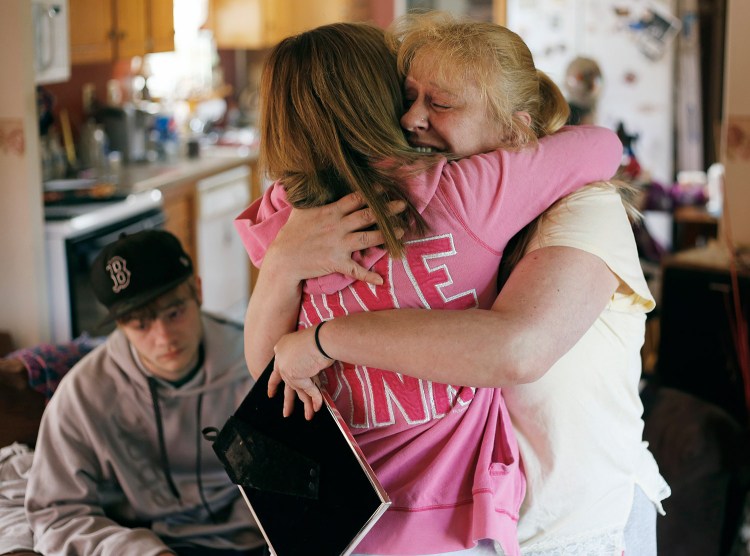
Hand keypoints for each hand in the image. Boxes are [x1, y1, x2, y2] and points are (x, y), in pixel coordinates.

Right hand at [266, 192, 404, 284]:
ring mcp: (338, 245)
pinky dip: (368, 276)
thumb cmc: (291, 233)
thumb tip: (308, 178)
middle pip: (367, 215)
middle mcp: (337, 226)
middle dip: (386, 210)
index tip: (385, 188)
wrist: (283, 258)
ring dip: (386, 235)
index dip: (371, 193)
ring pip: (367, 238)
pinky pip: (355, 270)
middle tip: (403, 205)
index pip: (355, 199)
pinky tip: (381, 280)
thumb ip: (309, 195)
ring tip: (401, 231)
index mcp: (330, 212)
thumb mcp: (300, 209)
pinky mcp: (336, 262)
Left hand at [268, 327, 332, 419]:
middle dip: (288, 401)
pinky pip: (309, 392)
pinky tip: (318, 407)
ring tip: (308, 416)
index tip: (271, 393)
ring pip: (297, 391)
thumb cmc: (318, 337)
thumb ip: (305, 359)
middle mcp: (281, 359)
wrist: (320, 339)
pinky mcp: (295, 378)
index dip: (276, 382)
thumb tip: (310, 374)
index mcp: (282, 348)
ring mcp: (286, 370)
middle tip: (286, 412)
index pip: (277, 369)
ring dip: (306, 405)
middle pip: (285, 384)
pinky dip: (316, 399)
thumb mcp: (308, 346)